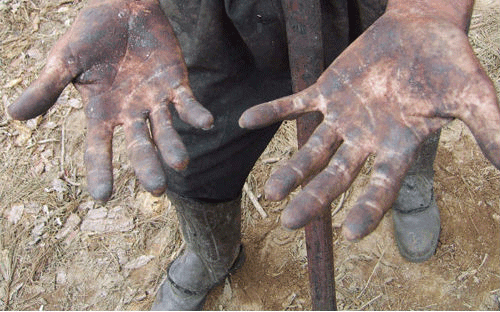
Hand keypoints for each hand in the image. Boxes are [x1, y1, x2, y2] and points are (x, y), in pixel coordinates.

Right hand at [8, 0, 212, 200]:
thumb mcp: (64, 60)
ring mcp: (154, 101)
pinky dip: (196, 113)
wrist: (120, 8)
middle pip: (139, 145)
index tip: (103, 196)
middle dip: (147, 166)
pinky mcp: (176, 84)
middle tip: (156, 189)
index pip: (99, 147)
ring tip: (180, 164)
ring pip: (166, 130)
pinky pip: (188, 103)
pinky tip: (206, 123)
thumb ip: (47, 87)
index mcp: (101, 113)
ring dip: (174, 147)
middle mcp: (130, 114)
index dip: (100, 170)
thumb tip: (14, 115)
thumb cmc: (89, 36)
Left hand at [239, 6, 499, 239]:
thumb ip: (489, 129)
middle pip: (336, 176)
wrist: (423, 28)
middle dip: (314, 199)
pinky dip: (271, 111)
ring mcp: (342, 117)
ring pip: (311, 149)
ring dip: (291, 169)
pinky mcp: (325, 91)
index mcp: (398, 146)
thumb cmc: (450, 64)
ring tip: (271, 192)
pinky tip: (245, 121)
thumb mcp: (474, 96)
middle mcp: (365, 139)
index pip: (381, 185)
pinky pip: (294, 104)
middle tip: (290, 222)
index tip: (351, 233)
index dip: (368, 207)